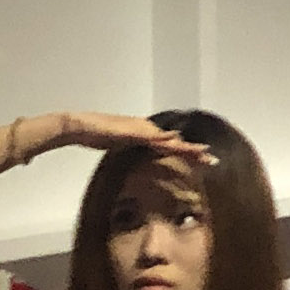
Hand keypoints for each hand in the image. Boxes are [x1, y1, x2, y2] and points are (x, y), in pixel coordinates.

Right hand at [36, 112, 208, 165]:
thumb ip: (128, 153)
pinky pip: (149, 136)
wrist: (77, 126)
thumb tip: (135, 164)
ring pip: (167, 139)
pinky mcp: (129, 130)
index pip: (170, 146)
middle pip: (174, 142)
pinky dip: (162, 138)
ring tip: (203, 152)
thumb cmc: (94, 136)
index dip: (186, 153)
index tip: (203, 161)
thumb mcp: (116, 148)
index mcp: (144, 135)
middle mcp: (145, 129)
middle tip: (212, 159)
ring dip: (184, 146)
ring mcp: (139, 128)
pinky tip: (175, 140)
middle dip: (193, 151)